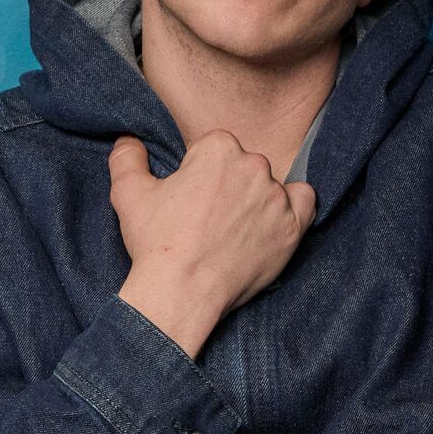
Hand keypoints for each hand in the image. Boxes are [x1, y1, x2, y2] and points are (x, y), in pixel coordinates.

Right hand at [109, 130, 316, 342]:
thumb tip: (128, 141)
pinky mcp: (292, 228)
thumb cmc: (156, 242)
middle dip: (229, 184)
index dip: (200, 171)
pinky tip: (271, 222)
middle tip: (208, 217)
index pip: (216, 148)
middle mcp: (254, 166)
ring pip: (270, 186)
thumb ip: (127, 157)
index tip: (190, 197)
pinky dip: (292, 208)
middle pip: (245, 165)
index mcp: (219, 148)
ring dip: (255, 200)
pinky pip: (305, 202)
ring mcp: (277, 198)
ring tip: (232, 229)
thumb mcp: (128, 193)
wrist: (181, 292)